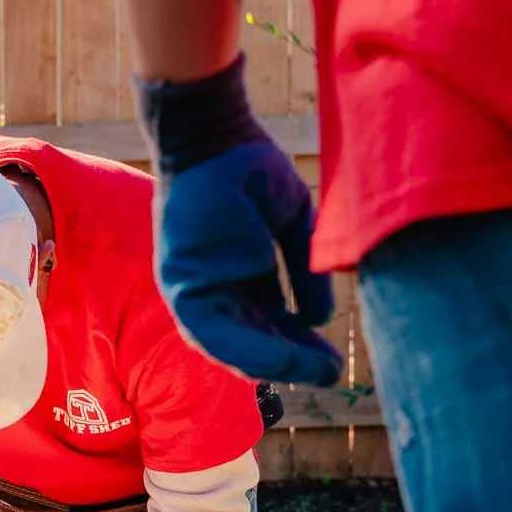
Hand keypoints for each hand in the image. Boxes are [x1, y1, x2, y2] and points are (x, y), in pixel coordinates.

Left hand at [137, 55, 342, 387]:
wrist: (214, 136)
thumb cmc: (249, 170)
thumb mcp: (290, 224)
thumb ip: (302, 271)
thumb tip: (317, 320)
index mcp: (233, 275)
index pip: (264, 322)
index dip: (297, 344)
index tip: (329, 357)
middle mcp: (210, 289)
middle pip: (251, 339)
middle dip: (292, 360)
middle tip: (330, 375)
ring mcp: (192, 291)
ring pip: (233, 346)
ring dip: (277, 363)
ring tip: (318, 372)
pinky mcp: (181, 288)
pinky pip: (214, 333)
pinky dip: (250, 350)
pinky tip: (286, 361)